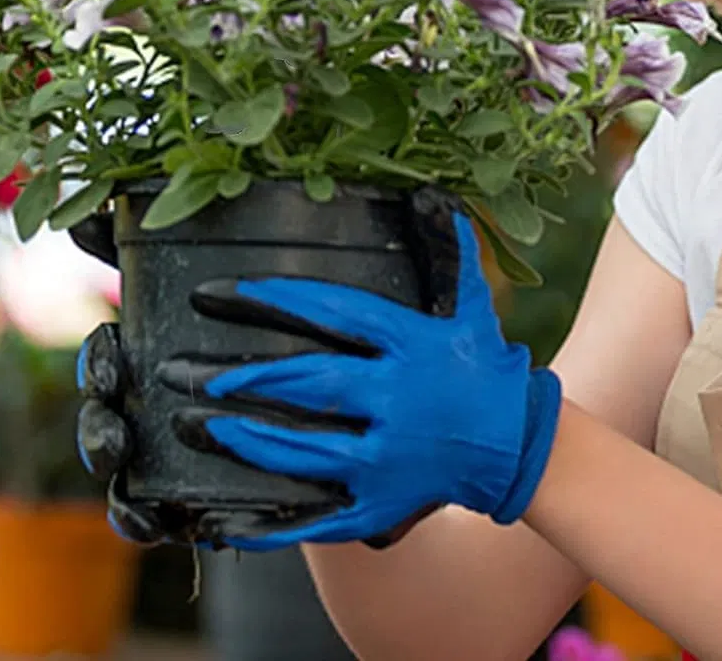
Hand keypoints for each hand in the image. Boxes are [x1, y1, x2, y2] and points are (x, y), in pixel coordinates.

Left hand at [71, 187, 486, 549]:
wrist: (517, 446)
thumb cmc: (485, 367)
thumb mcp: (473, 305)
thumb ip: (451, 251)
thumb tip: (435, 198)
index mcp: (410, 347)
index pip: (337, 314)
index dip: (283, 299)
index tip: (234, 290)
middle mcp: (396, 403)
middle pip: (314, 385)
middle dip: (255, 379)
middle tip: (204, 373)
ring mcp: (386, 460)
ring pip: (307, 452)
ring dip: (252, 440)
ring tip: (204, 425)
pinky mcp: (381, 505)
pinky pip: (320, 517)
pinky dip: (275, 522)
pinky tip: (233, 517)